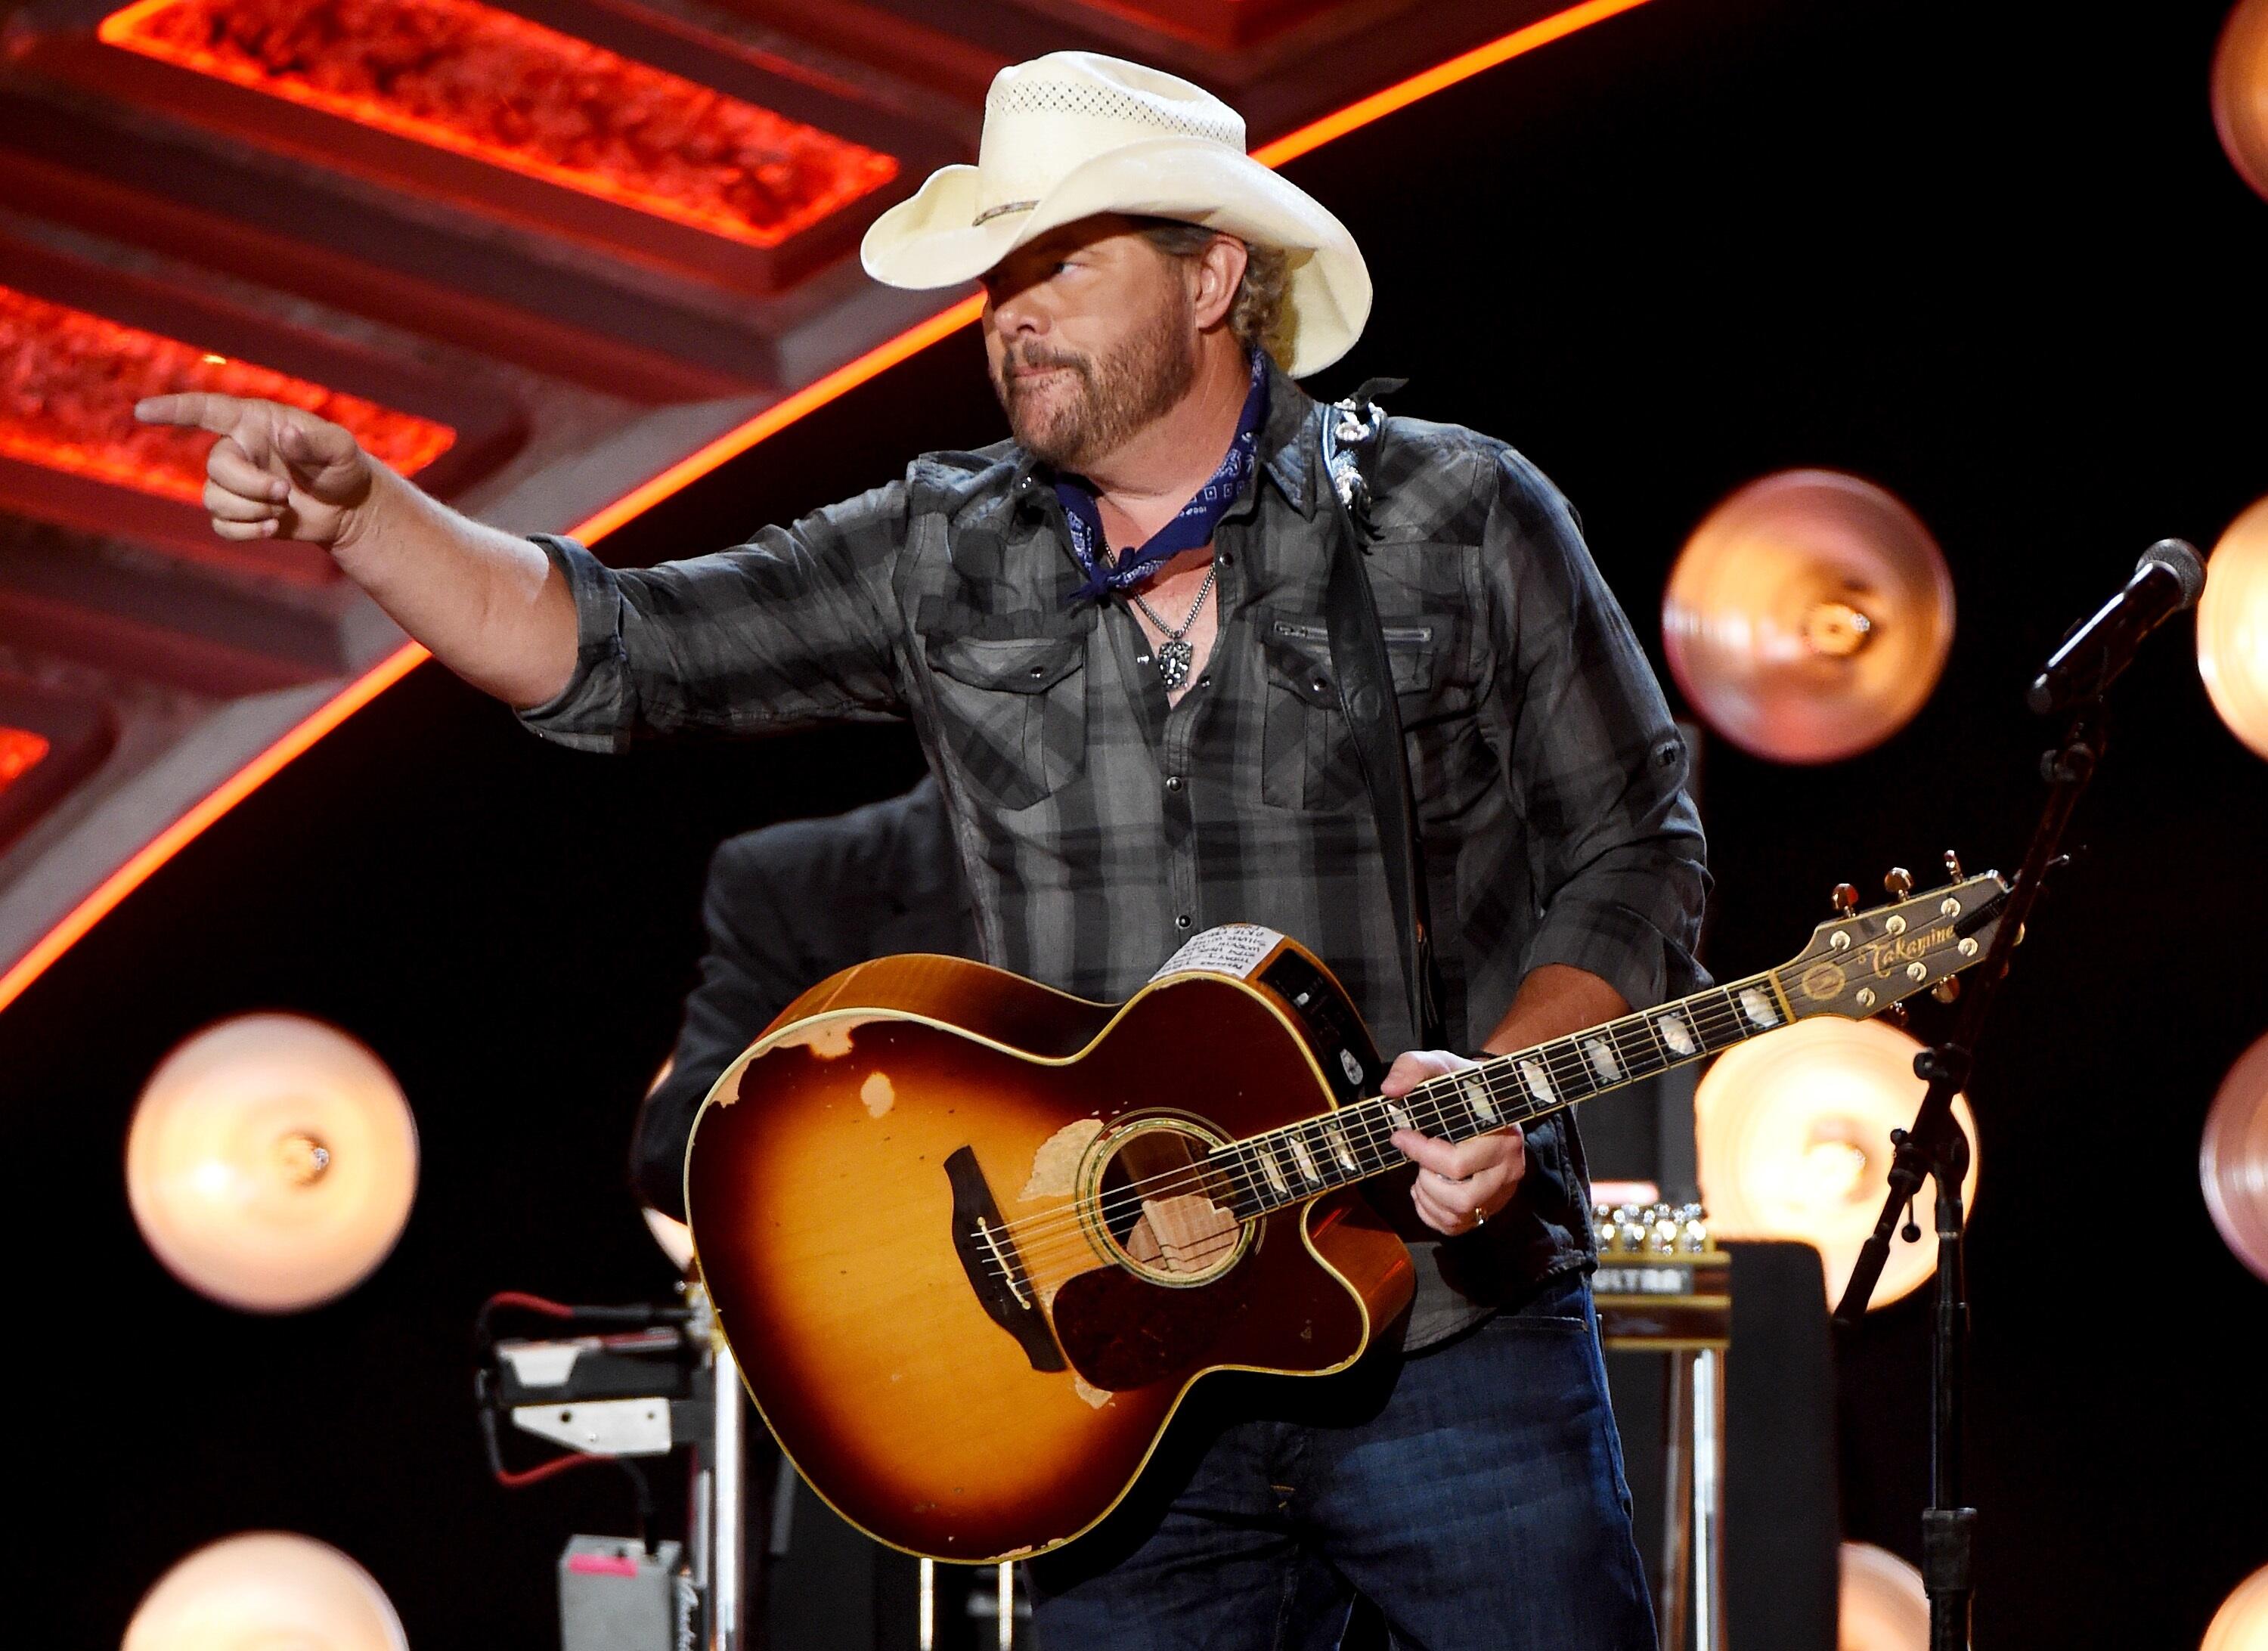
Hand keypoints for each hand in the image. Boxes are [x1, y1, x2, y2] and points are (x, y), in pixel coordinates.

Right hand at [134, 393, 373, 549]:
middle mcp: (238, 449)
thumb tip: (285, 438)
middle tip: (284, 492)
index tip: (142, 410)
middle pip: (215, 466)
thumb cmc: (343, 467)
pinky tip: (272, 528)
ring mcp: (235, 482)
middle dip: (248, 485)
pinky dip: (246, 531)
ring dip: (250, 509)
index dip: (174, 409)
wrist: (349, 506)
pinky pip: (221, 525)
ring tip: (282, 508)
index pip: (206, 410)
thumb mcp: (342, 449)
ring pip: (214, 499)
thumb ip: (318, 441)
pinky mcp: (240, 512)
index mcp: (255, 422)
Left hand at [1383, 1048, 1525, 1237]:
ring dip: (1428, 1197)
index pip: (1457, 1163)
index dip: (1421, 1153)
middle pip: (1460, 1197)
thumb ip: (1413, 1068)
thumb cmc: (1463, 1086)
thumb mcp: (1440, 1065)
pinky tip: (1427, 1189)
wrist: (1486, 1099)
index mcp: (1501, 1134)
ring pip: (1459, 1214)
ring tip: (1423, 1172)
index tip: (1400, 1136)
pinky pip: (1456, 1226)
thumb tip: (1391, 1089)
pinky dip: (1432, 1213)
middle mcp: (1509, 1167)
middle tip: (1417, 1159)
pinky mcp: (1491, 1206)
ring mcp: (1502, 1191)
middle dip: (1426, 1180)